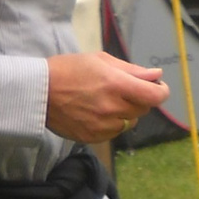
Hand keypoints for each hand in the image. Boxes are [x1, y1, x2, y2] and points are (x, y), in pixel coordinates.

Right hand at [46, 52, 169, 142]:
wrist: (37, 91)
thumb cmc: (69, 69)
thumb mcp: (100, 61)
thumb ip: (132, 70)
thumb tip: (156, 76)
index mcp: (116, 85)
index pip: (155, 97)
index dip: (160, 92)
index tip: (156, 88)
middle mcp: (112, 108)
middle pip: (143, 109)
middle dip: (140, 99)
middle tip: (123, 90)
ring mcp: (102, 125)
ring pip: (130, 122)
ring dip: (125, 113)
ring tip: (105, 102)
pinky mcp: (93, 137)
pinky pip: (114, 132)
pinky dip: (111, 124)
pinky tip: (96, 113)